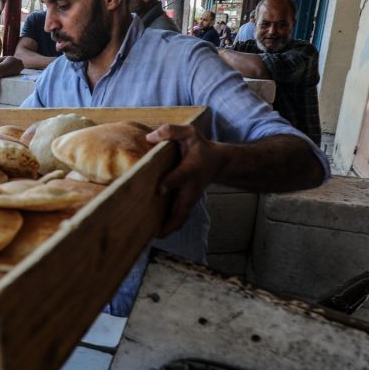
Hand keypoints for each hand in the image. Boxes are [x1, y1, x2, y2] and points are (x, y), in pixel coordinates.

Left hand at [147, 123, 223, 237]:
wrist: (218, 162)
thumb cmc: (200, 147)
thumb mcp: (189, 133)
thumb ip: (171, 131)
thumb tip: (150, 137)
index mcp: (191, 170)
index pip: (180, 177)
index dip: (170, 183)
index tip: (160, 189)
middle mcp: (191, 188)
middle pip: (182, 208)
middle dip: (170, 221)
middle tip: (154, 232)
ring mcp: (190, 198)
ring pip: (181, 218)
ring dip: (169, 229)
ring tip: (150, 238)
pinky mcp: (187, 204)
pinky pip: (179, 219)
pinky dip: (170, 228)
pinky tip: (154, 234)